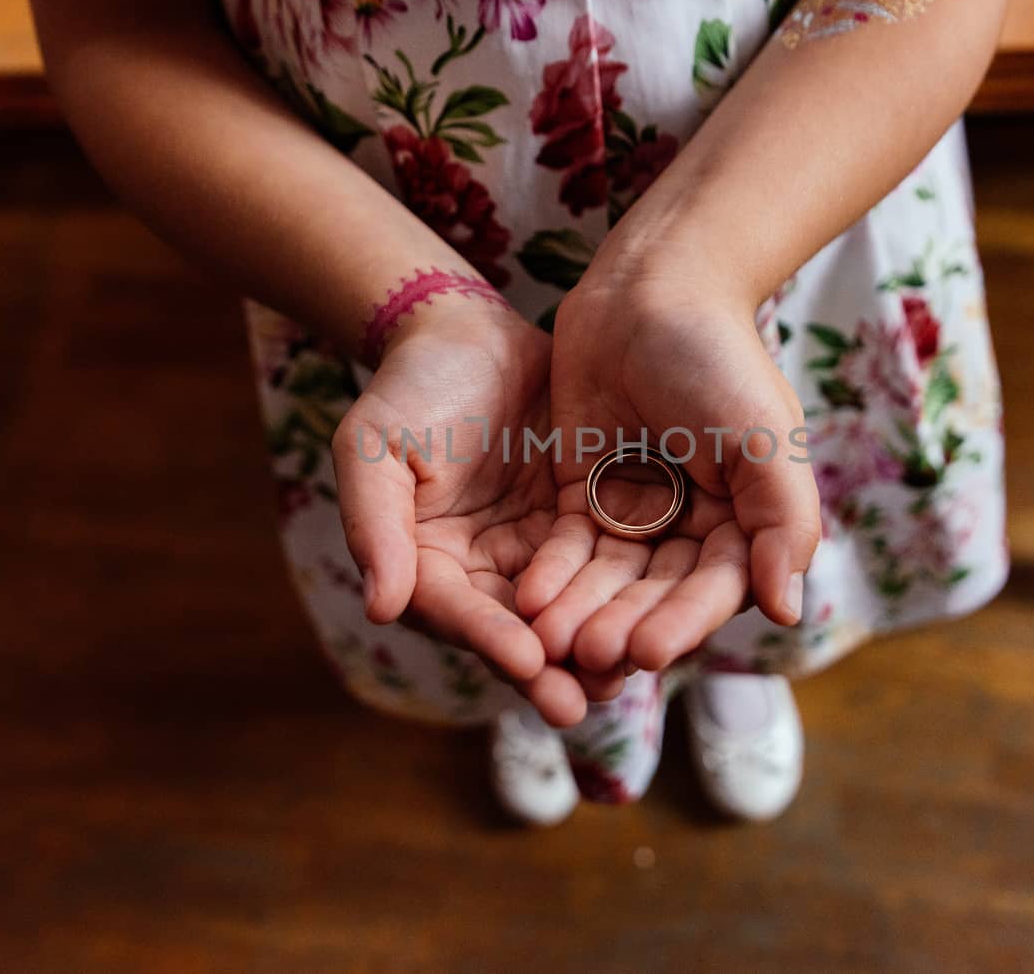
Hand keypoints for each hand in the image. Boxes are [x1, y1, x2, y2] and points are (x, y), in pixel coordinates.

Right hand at [331, 299, 588, 726]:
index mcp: (426, 564)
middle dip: (550, 668)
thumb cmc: (410, 387)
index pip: (458, 612)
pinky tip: (659, 619)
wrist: (467, 331)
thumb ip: (376, 524)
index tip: (527, 661)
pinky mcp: (578, 523)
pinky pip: (605, 565)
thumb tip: (381, 607)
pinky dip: (626, 594)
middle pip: (516, 629)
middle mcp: (482, 571)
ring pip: (566, 609)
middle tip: (584, 703)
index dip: (490, 638)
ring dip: (594, 645)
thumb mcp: (375, 447)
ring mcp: (533, 551)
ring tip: (628, 675)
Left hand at [518, 265, 821, 685]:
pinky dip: (552, 576)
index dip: (683, 623)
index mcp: (747, 522)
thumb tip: (787, 610)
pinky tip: (528, 602)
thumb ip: (784, 524)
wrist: (652, 288)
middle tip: (591, 656)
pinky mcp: (585, 496)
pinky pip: (568, 549)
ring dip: (583, 612)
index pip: (715, 589)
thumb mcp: (765, 441)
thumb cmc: (719, 359)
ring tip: (552, 641)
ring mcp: (637, 514)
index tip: (649, 650)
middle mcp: (694, 529)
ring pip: (610, 582)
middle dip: (624, 625)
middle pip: (658, 594)